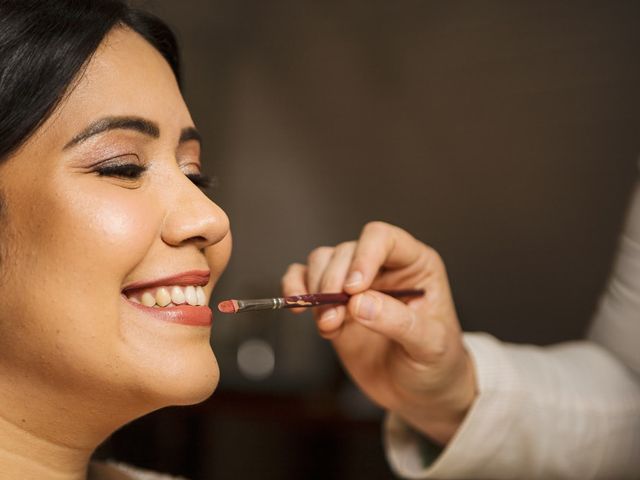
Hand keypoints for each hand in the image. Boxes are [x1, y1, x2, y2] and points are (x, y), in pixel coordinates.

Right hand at [281, 221, 476, 443]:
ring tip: (329, 325)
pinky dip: (295, 289)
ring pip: (322, 261)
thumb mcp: (430, 346)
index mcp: (415, 265)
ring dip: (316, 291)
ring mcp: (355, 285)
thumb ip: (398, 322)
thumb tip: (359, 304)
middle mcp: (383, 267)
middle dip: (333, 282)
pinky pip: (304, 280)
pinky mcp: (333, 304)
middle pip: (346, 251)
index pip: (383, 239)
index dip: (364, 256)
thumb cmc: (437, 366)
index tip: (353, 289)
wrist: (419, 395)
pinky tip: (299, 309)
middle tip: (336, 316)